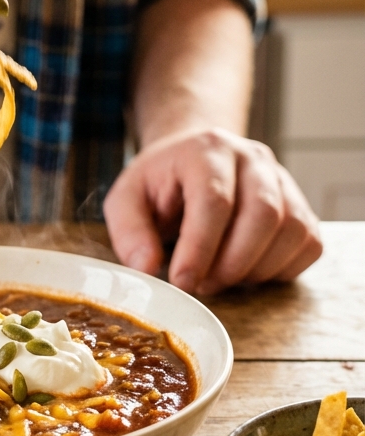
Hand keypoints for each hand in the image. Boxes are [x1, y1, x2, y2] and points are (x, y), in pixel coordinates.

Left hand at [102, 128, 322, 293]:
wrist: (194, 161)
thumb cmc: (161, 183)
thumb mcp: (127, 199)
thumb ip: (130, 232)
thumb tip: (147, 268)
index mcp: (206, 149)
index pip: (214, 199)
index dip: (200, 248)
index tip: (183, 282)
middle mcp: (252, 157)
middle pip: (263, 213)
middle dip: (232, 263)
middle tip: (204, 285)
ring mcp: (282, 180)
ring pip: (292, 230)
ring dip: (257, 269)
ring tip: (221, 278)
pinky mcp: (301, 205)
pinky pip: (308, 244)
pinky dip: (281, 269)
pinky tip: (247, 271)